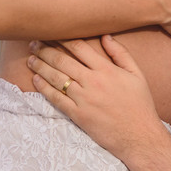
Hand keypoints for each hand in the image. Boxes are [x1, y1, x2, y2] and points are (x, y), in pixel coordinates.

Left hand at [28, 36, 170, 162]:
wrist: (139, 136)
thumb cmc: (140, 104)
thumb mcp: (136, 74)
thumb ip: (121, 53)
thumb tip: (106, 36)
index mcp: (107, 70)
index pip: (79, 48)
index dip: (62, 39)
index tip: (51, 33)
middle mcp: (93, 82)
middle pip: (63, 60)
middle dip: (45, 50)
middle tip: (34, 43)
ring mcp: (84, 99)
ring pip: (56, 78)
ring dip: (41, 66)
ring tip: (31, 58)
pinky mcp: (78, 115)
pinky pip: (56, 99)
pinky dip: (44, 88)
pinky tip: (36, 80)